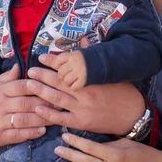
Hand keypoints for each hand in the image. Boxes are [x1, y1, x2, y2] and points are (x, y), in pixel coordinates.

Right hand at [0, 64, 55, 154]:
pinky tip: (42, 130)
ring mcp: (0, 122)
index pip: (21, 86)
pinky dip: (31, 133)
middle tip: (60, 102)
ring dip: (42, 118)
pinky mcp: (0, 136)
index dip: (37, 86)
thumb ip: (7, 77)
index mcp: (0, 91)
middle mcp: (0, 105)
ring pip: (24, 119)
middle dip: (45, 103)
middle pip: (26, 103)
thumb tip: (19, 65)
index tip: (51, 86)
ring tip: (55, 117)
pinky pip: (18, 134)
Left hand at [27, 54, 144, 134]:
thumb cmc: (122, 91)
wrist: (133, 114)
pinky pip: (62, 118)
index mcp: (90, 78)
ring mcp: (82, 108)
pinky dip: (49, 114)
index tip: (41, 57)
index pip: (67, 67)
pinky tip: (38, 108)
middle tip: (30, 71)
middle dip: (42, 75)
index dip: (53, 62)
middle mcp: (84, 92)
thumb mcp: (108, 72)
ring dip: (41, 91)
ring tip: (28, 84)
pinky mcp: (82, 122)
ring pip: (57, 98)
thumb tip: (83, 39)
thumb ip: (92, 56)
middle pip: (58, 81)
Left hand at [55, 133, 158, 161]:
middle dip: (70, 155)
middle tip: (57, 148)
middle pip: (85, 161)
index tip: (65, 135)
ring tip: (63, 156)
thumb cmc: (140, 153)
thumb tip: (90, 142)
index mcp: (114, 155)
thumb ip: (107, 144)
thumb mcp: (124, 144)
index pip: (90, 148)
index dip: (76, 142)